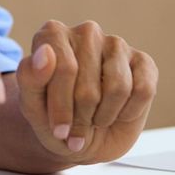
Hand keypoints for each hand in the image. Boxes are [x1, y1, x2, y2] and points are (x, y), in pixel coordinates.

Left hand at [15, 20, 157, 164]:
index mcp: (53, 35)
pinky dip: (129, 112)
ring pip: (118, 88)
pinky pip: (143, 91)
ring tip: (94, 118)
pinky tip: (117, 112)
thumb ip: (30, 78)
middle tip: (75, 128)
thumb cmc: (54, 120)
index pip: (64, 69)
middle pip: (89, 87)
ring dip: (104, 116)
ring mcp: (116, 44)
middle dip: (82, 117)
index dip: (62, 107)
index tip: (58, 130)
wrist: (82, 141)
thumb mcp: (32, 107)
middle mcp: (86, 32)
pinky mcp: (143, 61)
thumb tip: (45, 53)